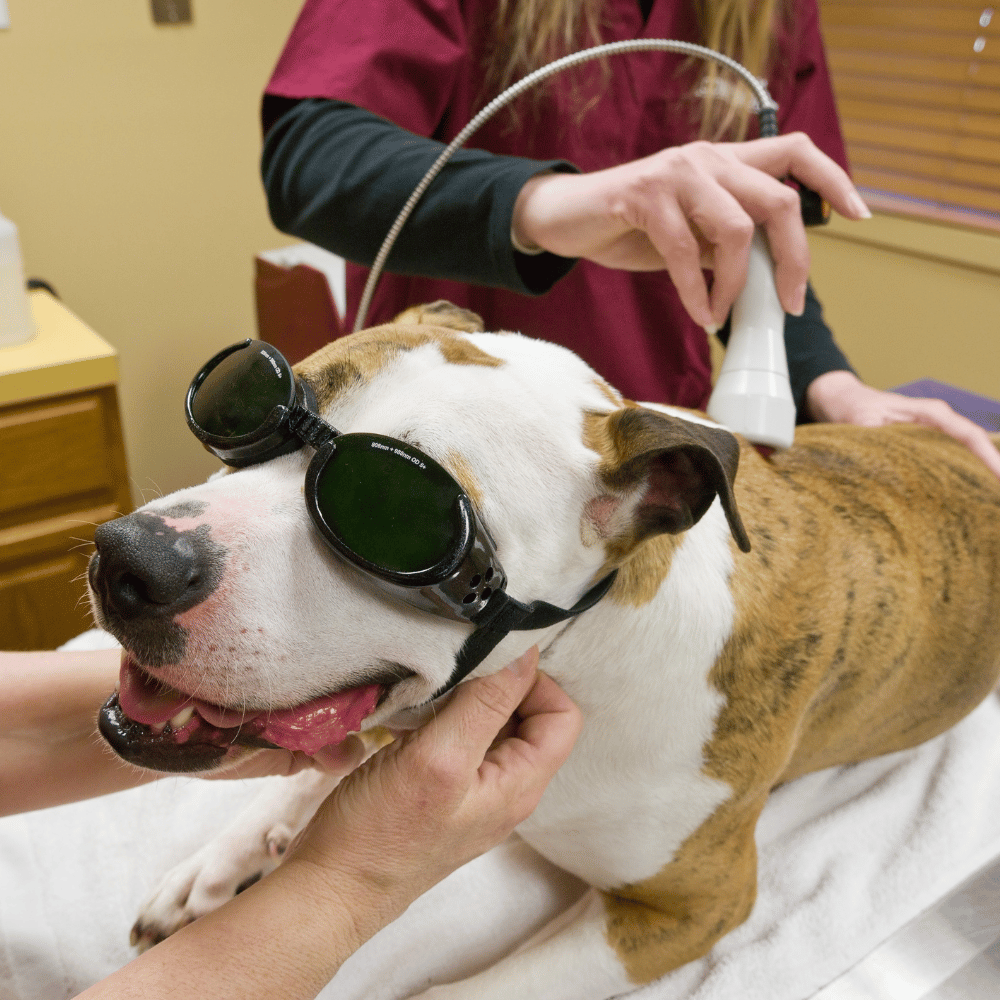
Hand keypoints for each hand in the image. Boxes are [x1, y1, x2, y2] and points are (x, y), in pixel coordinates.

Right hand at [282, 646, 580, 935]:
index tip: (489, 665)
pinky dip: (439, 717)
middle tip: (454, 673)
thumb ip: (485, 704)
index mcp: (519, 785)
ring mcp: (471, 790)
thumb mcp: (438, 758)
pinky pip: (456, 738)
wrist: (330, 888)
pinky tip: (408, 715)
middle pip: (528, 716)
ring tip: (428, 693)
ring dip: (463, 699)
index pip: (562, 715)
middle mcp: (504, 788)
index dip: (534, 681)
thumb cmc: (381, 835)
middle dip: (495, 685)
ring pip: (488, 724)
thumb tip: (525, 654)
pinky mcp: (440, 789)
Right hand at [512, 132, 869, 329]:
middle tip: (789, 304)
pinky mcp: (645, 195)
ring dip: (736, 286)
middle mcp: (709, 157)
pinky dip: (697, 293)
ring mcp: (678, 172)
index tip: (860, 217)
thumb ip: (727, 246)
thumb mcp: (690, 237)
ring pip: (736, 229)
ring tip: (721, 314)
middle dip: (794, 261)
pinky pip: (686, 252)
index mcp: (726, 162)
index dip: (834, 180)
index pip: (796, 152)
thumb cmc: (632, 227)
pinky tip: (698, 313)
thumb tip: (768, 280)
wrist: (567, 217)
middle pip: (779, 200)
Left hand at [805, 370, 999, 479]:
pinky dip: (959, 475)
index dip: (988, 457)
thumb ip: (880, 440)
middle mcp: (938, 421)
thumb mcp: (862, 422)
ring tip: (989, 498)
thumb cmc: (854, 408)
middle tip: (997, 496)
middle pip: (975, 446)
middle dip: (990, 470)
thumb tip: (889, 467)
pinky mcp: (926, 443)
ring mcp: (934, 432)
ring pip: (964, 454)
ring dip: (976, 475)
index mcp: (929, 413)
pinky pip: (949, 459)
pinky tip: (965, 495)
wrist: (844, 400)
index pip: (968, 435)